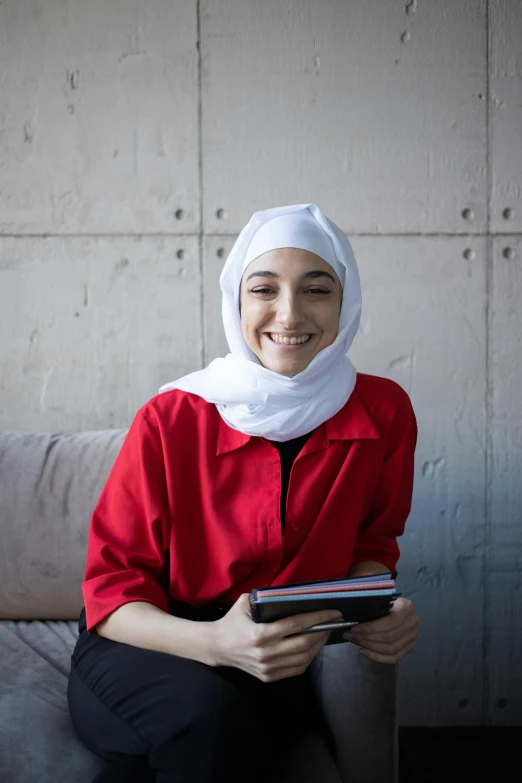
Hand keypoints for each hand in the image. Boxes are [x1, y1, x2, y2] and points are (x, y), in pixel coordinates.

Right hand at [212, 593, 340, 681]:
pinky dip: (308, 658)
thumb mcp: (245, 603)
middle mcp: (266, 653)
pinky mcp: (269, 677)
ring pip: (303, 659)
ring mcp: (268, 668)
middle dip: (322, 631)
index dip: (318, 618)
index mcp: (260, 633)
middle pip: (304, 643)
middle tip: (333, 622)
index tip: (334, 613)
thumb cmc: (232, 621)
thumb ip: (265, 597)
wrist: (217, 647)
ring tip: (325, 633)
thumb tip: (291, 594)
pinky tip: (312, 647)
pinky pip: (296, 670)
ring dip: (318, 645)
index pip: (296, 625)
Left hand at [343, 597, 417, 663]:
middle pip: (389, 637)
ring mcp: (412, 636)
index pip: (390, 622)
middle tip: (350, 636)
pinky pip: (394, 658)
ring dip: (370, 647)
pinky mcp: (409, 647)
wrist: (394, 606)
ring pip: (391, 649)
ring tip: (355, 641)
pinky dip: (377, 657)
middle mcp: (412, 622)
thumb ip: (369, 606)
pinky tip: (363, 651)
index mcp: (406, 607)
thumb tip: (349, 616)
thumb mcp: (377, 598)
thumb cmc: (382, 601)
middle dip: (367, 638)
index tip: (354, 628)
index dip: (371, 628)